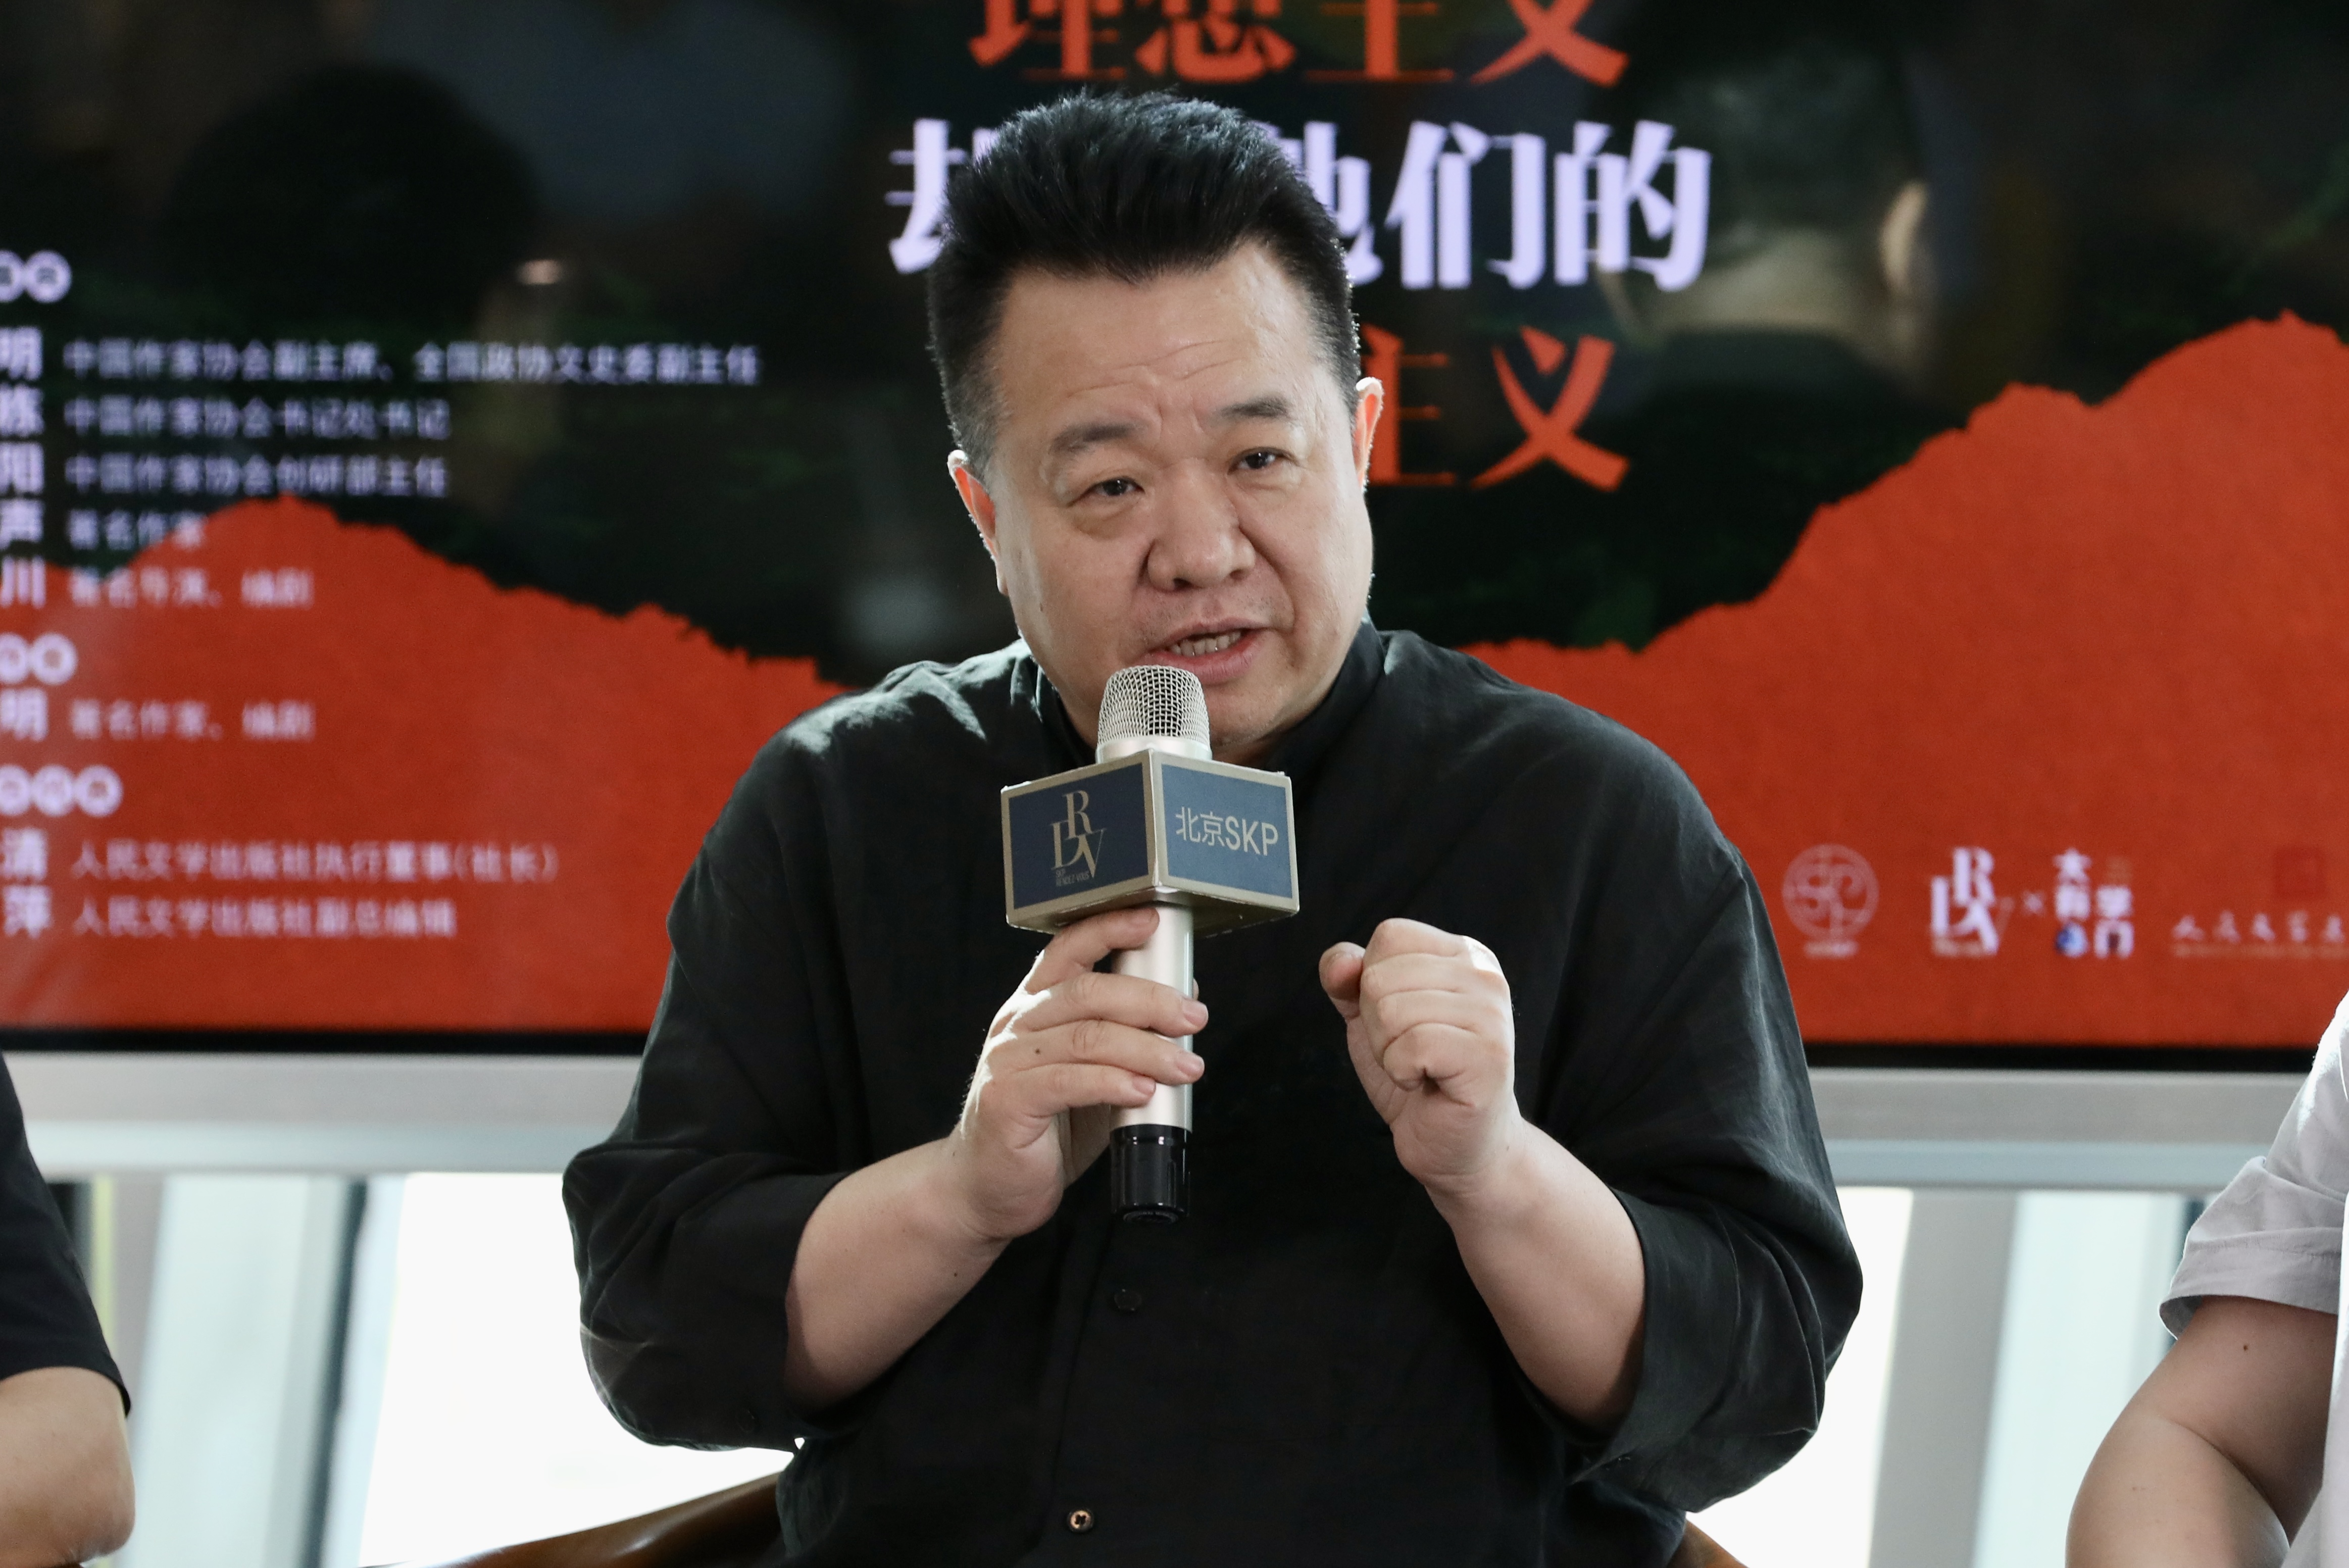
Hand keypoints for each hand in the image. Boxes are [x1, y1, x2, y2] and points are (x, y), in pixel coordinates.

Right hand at [950, 905, 1205, 1243]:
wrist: (987, 1189)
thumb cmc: (1047, 1130)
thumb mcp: (1093, 1075)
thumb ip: (1126, 1039)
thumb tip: (1183, 999)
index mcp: (1034, 1007)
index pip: (1067, 950)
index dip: (1109, 928)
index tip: (1152, 920)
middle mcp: (1015, 1025)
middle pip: (1087, 991)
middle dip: (1149, 999)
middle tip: (1194, 1017)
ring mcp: (1006, 1062)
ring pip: (1086, 1037)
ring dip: (1146, 1049)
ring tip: (1186, 1066)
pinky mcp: (1005, 1101)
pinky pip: (1066, 1082)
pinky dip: (1112, 1083)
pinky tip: (1143, 1092)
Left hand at [1321, 918, 1518, 1196]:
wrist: (1453, 1143)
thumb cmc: (1418, 1073)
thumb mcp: (1370, 1016)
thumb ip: (1348, 979)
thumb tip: (1341, 961)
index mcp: (1463, 954)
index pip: (1390, 936)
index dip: (1371, 982)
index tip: (1400, 1020)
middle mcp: (1485, 975)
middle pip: (1383, 975)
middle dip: (1377, 1024)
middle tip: (1410, 1052)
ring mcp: (1492, 1015)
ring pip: (1392, 1010)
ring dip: (1389, 1051)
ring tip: (1419, 1068)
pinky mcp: (1488, 1057)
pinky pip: (1411, 1047)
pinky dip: (1402, 1072)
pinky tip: (1426, 1082)